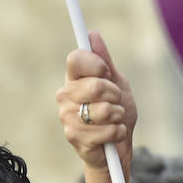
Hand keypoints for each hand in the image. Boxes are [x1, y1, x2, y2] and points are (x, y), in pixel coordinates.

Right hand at [55, 29, 136, 182]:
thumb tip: (92, 35)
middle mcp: (65, 95)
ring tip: (114, 120)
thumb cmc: (116, 114)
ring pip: (103, 109)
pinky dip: (117, 132)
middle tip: (114, 102)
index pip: (76, 59)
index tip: (107, 72)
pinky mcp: (73, 136)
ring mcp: (67, 116)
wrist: (116, 148)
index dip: (96, 64)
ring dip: (117, 116)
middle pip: (95, 85)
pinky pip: (107, 129)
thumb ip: (105, 61)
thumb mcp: (116, 84)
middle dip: (114, 95)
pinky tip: (112, 135)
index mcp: (74, 79)